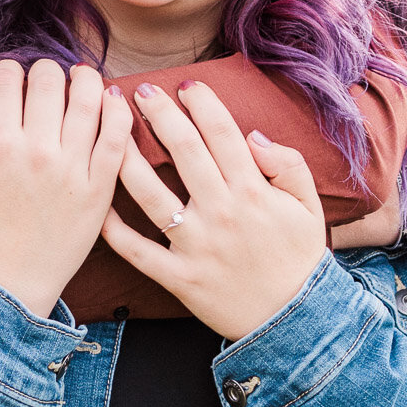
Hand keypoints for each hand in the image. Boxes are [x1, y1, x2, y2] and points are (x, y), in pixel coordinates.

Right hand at [0, 59, 132, 317]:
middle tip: (43, 83)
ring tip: (79, 79)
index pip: (8, 77)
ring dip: (83, 78)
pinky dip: (116, 108)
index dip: (7, 71)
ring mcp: (73, 169)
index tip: (11, 82)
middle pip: (48, 79)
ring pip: (87, 98)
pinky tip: (109, 99)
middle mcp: (38, 152)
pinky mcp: (100, 188)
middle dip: (43, 72)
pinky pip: (117, 135)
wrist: (7, 287)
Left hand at [101, 81, 326, 340]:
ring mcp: (196, 245)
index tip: (187, 84)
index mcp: (253, 191)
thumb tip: (253, 136)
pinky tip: (97, 204)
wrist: (293, 322)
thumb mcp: (309, 208)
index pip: (223, 134)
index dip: (203, 104)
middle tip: (140, 90)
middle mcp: (221, 212)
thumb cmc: (299, 259)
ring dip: (125, 157)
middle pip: (184, 151)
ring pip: (151, 193)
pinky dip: (113, 229)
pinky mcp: (178, 277)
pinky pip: (137, 250)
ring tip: (107, 130)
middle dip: (159, 114)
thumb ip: (289, 165)